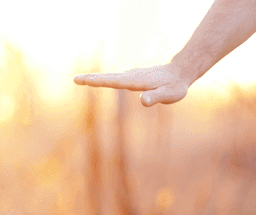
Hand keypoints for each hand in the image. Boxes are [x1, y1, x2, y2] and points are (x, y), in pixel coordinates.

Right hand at [74, 63, 190, 106]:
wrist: (181, 72)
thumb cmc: (176, 86)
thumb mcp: (170, 94)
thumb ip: (156, 97)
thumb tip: (143, 101)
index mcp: (137, 81)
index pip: (115, 82)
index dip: (99, 82)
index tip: (85, 80)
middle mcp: (132, 77)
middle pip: (108, 78)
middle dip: (91, 79)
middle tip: (74, 79)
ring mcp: (131, 76)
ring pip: (110, 77)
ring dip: (94, 78)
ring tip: (80, 80)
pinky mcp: (132, 78)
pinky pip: (115, 79)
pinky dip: (103, 79)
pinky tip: (97, 80)